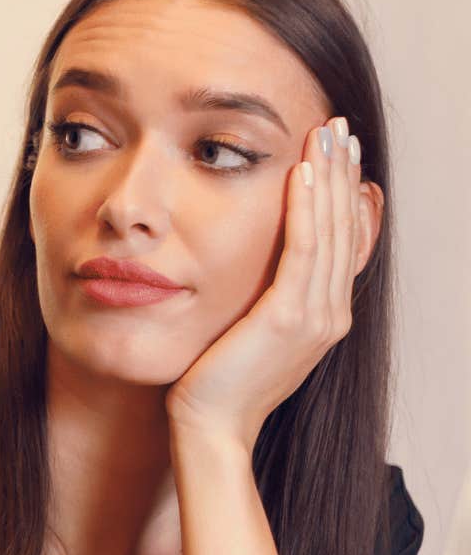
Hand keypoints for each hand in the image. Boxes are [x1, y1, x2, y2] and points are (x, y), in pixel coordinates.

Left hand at [167, 116, 381, 450]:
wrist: (208, 428)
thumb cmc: (212, 383)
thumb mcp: (247, 331)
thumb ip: (262, 297)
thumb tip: (254, 261)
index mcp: (323, 316)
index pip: (344, 241)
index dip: (345, 193)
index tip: (339, 152)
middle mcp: (330, 314)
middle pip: (345, 228)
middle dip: (343, 174)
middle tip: (340, 127)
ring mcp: (315, 317)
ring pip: (329, 231)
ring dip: (330, 178)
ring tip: (328, 134)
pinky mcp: (288, 318)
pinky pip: (303, 251)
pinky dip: (305, 209)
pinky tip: (302, 173)